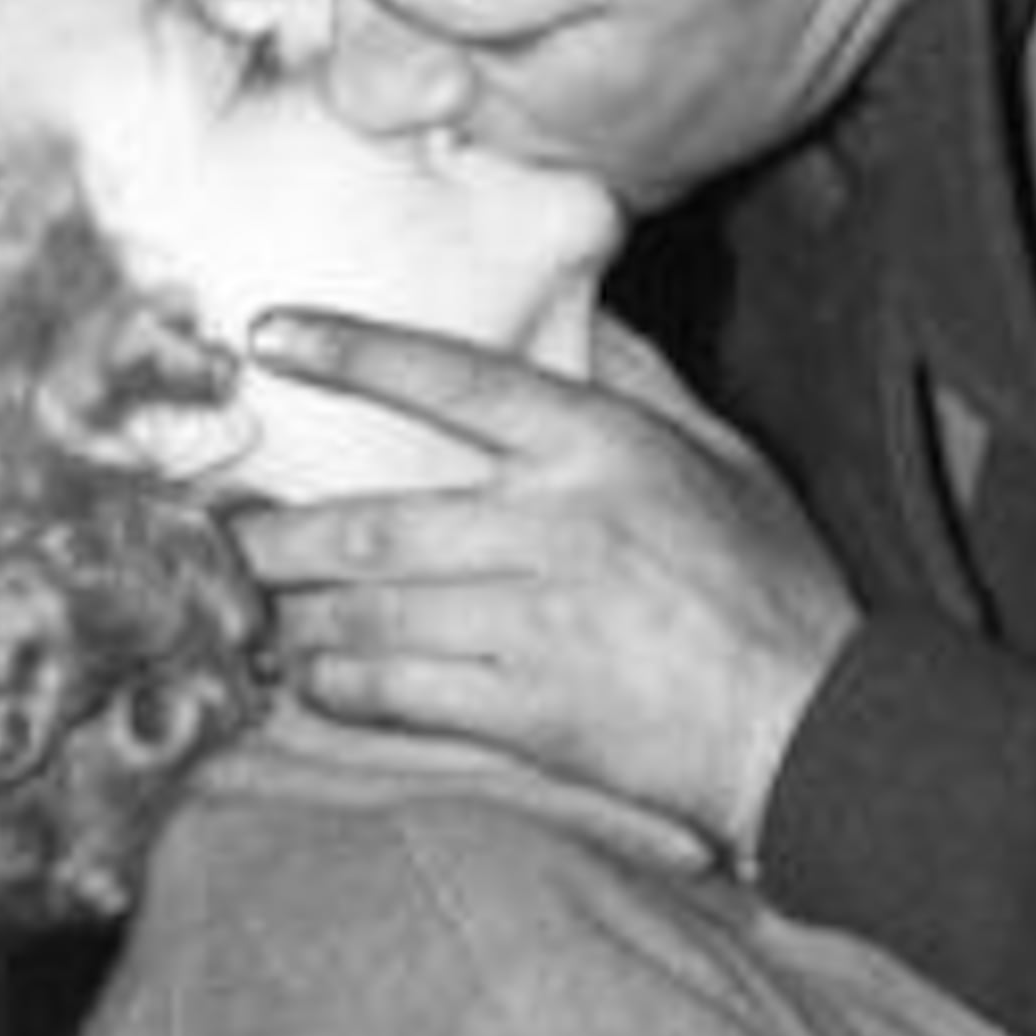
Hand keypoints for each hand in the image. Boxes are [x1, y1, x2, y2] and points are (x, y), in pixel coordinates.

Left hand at [234, 309, 861, 863]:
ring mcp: (537, 623)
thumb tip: (584, 311)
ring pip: (373, 610)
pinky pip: (402, 691)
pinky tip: (314, 679)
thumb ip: (643, 382)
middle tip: (221, 532)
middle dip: (279, 532)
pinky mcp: (530, 711)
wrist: (814, 725)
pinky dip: (344, 685)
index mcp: (599, 447)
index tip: (269, 337)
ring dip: (297, 612)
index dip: (352, 353)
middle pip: (375, 522)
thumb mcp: (725, 457)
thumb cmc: (776, 588)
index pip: (452, 380)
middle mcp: (554, 527)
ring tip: (253, 607)